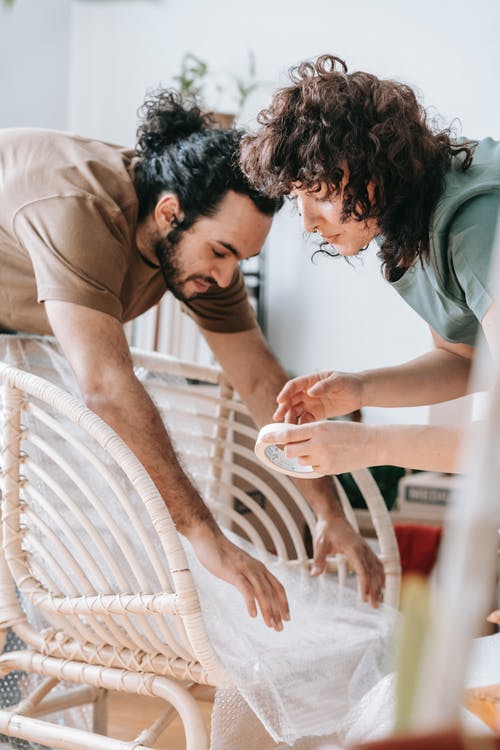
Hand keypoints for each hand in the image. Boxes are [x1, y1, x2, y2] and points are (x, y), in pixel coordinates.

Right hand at [190, 529, 289, 630]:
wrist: (208, 538)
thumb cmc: (222, 553)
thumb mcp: (240, 565)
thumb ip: (248, 575)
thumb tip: (252, 589)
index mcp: (259, 567)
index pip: (278, 587)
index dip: (283, 603)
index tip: (286, 618)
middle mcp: (256, 569)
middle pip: (272, 592)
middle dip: (278, 611)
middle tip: (280, 628)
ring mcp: (246, 570)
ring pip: (262, 593)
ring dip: (268, 610)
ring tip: (270, 625)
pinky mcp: (233, 572)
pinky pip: (245, 589)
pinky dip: (251, 603)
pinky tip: (253, 615)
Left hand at [260, 420, 377, 475]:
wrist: (372, 444)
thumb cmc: (350, 431)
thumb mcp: (328, 425)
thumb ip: (310, 431)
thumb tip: (290, 439)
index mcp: (318, 428)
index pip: (288, 434)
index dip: (273, 437)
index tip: (263, 438)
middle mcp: (318, 444)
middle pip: (289, 451)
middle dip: (288, 449)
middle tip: (292, 445)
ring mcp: (323, 458)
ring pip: (299, 460)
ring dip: (301, 456)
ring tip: (315, 449)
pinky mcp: (328, 469)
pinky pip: (311, 468)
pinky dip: (313, 463)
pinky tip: (325, 457)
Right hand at [274, 371, 363, 423]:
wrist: (360, 392)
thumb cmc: (349, 382)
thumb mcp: (338, 381)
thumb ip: (324, 386)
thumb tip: (310, 392)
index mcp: (310, 381)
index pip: (293, 386)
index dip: (285, 393)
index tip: (280, 401)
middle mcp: (307, 392)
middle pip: (291, 400)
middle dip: (284, 408)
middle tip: (278, 417)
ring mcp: (311, 403)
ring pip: (296, 411)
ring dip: (290, 418)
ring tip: (287, 427)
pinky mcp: (317, 413)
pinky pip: (305, 419)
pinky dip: (301, 425)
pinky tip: (300, 431)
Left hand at [311, 514, 384, 607]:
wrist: (332, 516)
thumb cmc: (326, 529)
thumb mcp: (319, 543)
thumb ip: (318, 559)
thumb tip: (314, 574)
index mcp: (353, 549)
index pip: (362, 571)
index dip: (364, 586)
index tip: (364, 599)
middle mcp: (363, 549)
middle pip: (372, 573)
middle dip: (374, 590)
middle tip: (374, 607)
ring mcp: (366, 549)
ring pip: (376, 569)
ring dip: (379, 585)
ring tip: (379, 601)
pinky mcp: (365, 549)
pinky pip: (377, 564)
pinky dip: (381, 575)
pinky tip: (382, 585)